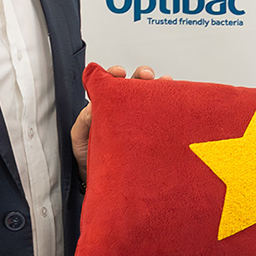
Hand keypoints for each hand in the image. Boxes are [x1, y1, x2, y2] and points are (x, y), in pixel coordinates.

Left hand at [72, 64, 170, 181]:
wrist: (104, 183)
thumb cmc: (88, 158)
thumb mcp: (80, 138)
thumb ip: (84, 121)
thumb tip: (92, 106)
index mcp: (106, 106)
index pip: (111, 84)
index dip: (115, 74)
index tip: (119, 72)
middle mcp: (125, 110)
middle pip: (136, 86)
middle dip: (142, 76)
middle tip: (147, 75)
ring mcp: (139, 122)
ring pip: (151, 99)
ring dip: (160, 88)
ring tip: (167, 83)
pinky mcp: (151, 134)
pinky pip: (161, 118)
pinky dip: (170, 108)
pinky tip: (176, 104)